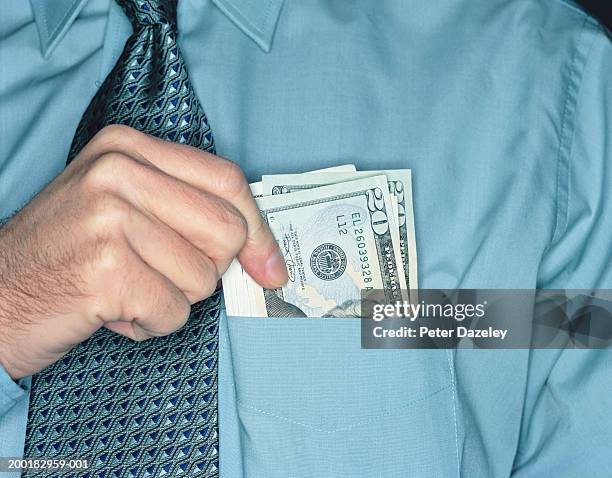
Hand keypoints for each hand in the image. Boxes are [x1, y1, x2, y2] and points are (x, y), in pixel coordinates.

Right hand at [0, 125, 286, 378]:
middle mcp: (117, 172)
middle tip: (162, 274)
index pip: (226, 181)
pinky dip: (151, 323)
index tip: (269, 266)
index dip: (258, 230)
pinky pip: (173, 312)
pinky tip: (112, 311)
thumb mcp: (124, 209)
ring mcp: (108, 218)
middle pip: (225, 230)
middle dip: (206, 269)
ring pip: (203, 278)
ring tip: (126, 289)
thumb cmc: (66, 257)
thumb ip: (190, 214)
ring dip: (171, 299)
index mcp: (127, 148)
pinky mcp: (105, 269)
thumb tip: (265, 257)